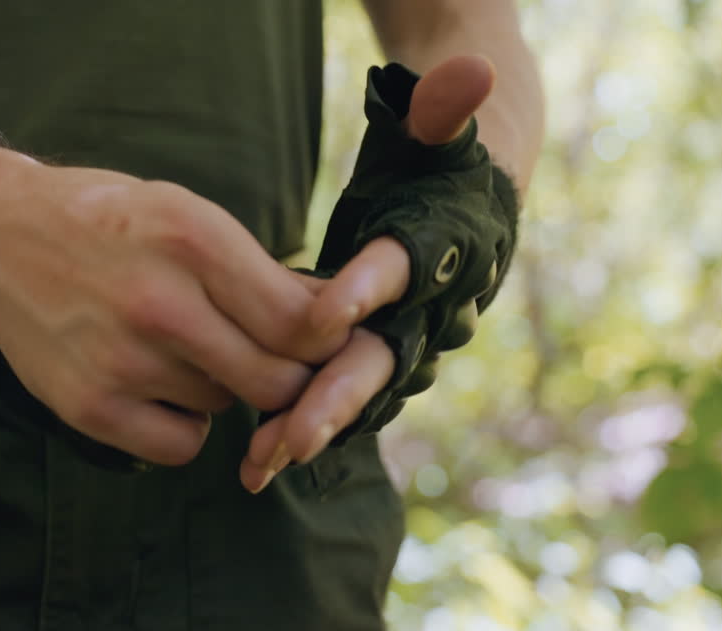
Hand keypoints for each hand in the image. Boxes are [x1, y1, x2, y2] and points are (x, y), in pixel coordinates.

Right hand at [0, 156, 348, 466]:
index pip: (300, 322)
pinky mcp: (89, 407)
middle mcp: (159, 302)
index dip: (324, 342)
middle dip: (284, 375)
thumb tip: (334, 320)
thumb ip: (257, 271)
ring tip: (178, 348)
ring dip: (221, 388)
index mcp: (192, 238)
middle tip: (267, 357)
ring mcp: (121, 360)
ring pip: (225, 407)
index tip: (320, 342)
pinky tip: (156, 387)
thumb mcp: (184, 214)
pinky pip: (180, 446)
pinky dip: (181, 425)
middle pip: (273, 379)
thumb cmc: (103, 221)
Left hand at [239, 55, 495, 491]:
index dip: (371, 287)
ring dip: (309, 430)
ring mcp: (403, 345)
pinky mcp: (372, 364)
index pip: (407, 267)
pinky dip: (297, 432)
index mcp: (442, 247)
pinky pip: (335, 406)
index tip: (327, 311)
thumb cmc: (438, 159)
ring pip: (356, 397)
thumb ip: (445, 109)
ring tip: (258, 463)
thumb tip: (469, 77)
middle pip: (382, 358)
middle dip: (335, 397)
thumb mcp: (440, 130)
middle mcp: (430, 310)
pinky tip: (252, 464)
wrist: (462, 207)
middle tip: (290, 435)